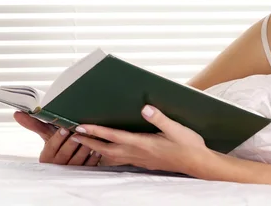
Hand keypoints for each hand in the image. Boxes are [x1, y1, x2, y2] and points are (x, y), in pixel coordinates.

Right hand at [13, 111, 103, 165]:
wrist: (68, 161)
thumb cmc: (58, 146)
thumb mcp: (48, 136)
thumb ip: (36, 125)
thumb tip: (17, 114)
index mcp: (47, 157)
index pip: (51, 147)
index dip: (57, 138)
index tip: (64, 129)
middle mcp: (57, 165)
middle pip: (65, 153)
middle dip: (73, 142)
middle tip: (80, 132)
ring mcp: (71, 170)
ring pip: (78, 159)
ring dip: (85, 148)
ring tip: (92, 137)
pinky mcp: (83, 172)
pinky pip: (89, 165)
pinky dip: (93, 157)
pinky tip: (98, 149)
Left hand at [72, 105, 212, 174]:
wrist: (197, 163)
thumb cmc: (188, 145)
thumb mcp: (176, 128)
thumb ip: (160, 118)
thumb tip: (145, 108)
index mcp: (143, 143)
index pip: (114, 136)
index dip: (96, 131)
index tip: (81, 127)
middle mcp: (138, 152)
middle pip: (106, 149)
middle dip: (89, 142)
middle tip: (74, 134)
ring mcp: (140, 159)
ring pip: (111, 156)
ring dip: (96, 149)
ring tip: (85, 143)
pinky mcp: (144, 162)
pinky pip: (120, 160)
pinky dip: (108, 155)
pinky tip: (107, 152)